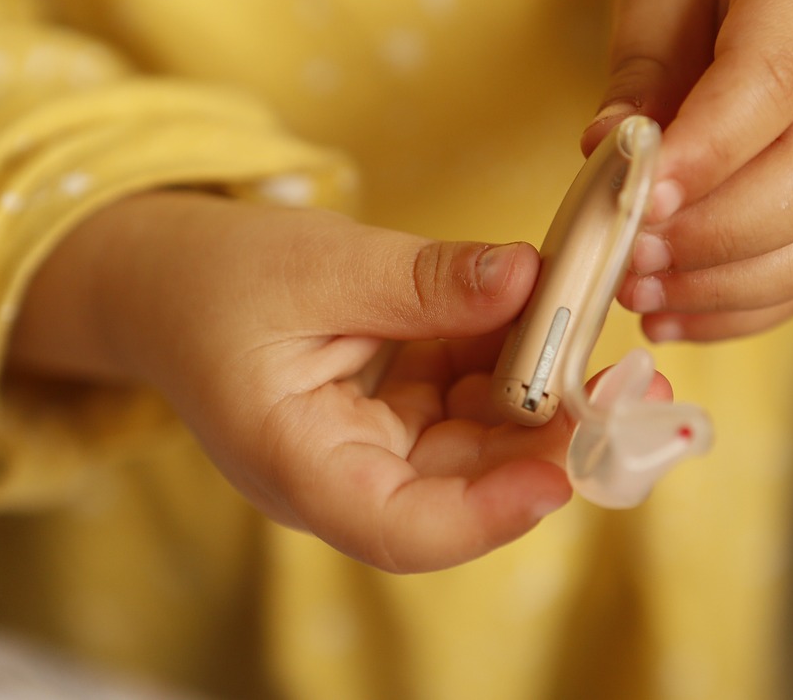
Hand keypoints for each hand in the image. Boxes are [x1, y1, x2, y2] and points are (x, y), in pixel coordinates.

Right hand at [12, 193, 575, 571]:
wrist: (167, 279)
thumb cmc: (215, 278)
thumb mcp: (316, 265)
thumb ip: (421, 280)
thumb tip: (527, 278)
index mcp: (293, 462)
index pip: (397, 527)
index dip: (485, 516)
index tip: (559, 476)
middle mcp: (342, 473)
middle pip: (459, 488)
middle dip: (545, 443)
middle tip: (624, 389)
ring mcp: (374, 445)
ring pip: (477, 442)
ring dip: (541, 395)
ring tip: (604, 345)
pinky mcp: (397, 412)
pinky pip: (469, 397)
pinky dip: (511, 359)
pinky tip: (549, 314)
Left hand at [584, 0, 792, 341]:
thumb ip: (640, 72)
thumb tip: (608, 154)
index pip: (775, 80)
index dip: (708, 152)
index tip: (638, 198)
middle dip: (714, 233)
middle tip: (631, 255)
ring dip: (727, 285)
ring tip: (642, 292)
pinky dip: (746, 309)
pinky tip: (677, 314)